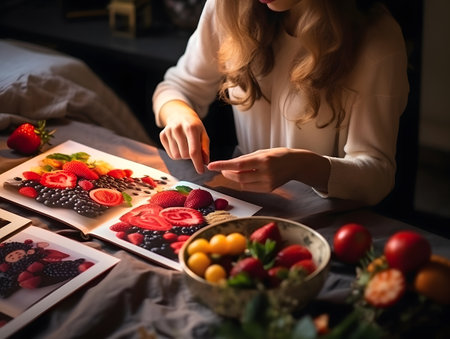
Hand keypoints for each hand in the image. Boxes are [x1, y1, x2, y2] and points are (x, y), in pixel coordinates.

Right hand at [159, 100, 209, 173]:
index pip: (194, 150)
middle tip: (192, 147)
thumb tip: (205, 162)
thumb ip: (205, 148)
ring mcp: (168, 132)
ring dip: (183, 155)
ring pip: (177, 156)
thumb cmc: (194, 127)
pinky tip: (178, 144)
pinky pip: (171, 154)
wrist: (180, 115)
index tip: (201, 171)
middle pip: (185, 155)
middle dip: (191, 156)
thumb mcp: (203, 134)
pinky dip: (176, 153)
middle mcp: (178, 129)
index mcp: (191, 128)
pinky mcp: (162, 135)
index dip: (197, 163)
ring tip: (185, 145)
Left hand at [207, 148, 329, 192]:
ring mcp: (268, 183)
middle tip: (221, 169)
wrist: (296, 164)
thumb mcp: (262, 152)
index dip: (223, 165)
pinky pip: (250, 188)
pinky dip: (243, 183)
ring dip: (234, 178)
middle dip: (227, 173)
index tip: (212, 165)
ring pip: (243, 184)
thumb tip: (230, 165)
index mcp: (263, 160)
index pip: (238, 165)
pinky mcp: (269, 189)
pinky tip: (242, 177)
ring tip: (230, 172)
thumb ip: (246, 159)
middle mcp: (266, 172)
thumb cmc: (277, 155)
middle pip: (239, 176)